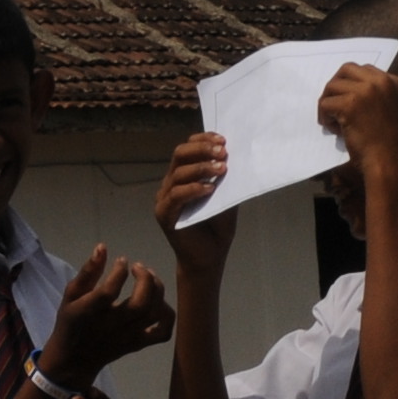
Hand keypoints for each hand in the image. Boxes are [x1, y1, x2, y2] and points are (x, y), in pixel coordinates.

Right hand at [46, 248, 169, 380]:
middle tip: (139, 267)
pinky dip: (167, 315)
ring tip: (149, 278)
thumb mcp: (71, 295)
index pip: (108, 292)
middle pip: (140, 304)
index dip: (119, 272)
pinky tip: (159, 302)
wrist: (74, 361)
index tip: (121, 261)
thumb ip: (87, 272)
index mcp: (90, 312)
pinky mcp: (138, 344)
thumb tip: (103, 247)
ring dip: (158, 291)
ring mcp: (128, 337)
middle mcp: (111, 326)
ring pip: (154, 314)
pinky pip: (162, 333)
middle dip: (145, 279)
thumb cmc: (72, 323)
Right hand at [152, 135, 236, 270]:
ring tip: (222, 169)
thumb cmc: (217, 229)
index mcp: (183, 176)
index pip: (188, 148)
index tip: (223, 140)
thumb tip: (233, 156)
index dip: (203, 140)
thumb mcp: (227, 197)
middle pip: (180, 154)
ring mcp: (164, 198)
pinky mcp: (164, 213)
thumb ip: (225, 178)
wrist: (209, 258)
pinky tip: (210, 189)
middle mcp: (170, 183)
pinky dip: (194, 188)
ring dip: (201, 168)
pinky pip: (176, 194)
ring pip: (178, 172)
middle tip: (223, 152)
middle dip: (202, 149)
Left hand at [314, 64, 397, 186]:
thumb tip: (348, 93)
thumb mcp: (392, 113)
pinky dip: (324, 117)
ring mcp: (367, 91)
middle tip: (333, 105)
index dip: (353, 86)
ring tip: (334, 122)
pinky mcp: (351, 103)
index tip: (350, 105)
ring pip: (332, 86)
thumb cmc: (392, 147)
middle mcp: (383, 81)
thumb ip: (378, 99)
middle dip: (336, 86)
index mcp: (396, 82)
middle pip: (347, 69)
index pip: (366, 71)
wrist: (392, 164)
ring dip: (328, 103)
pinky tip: (334, 130)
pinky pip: (325, 103)